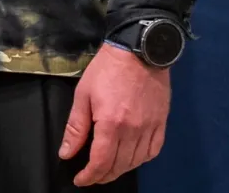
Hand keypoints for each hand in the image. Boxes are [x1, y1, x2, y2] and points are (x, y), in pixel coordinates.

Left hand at [60, 43, 170, 186]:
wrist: (138, 50)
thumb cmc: (106, 69)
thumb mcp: (83, 94)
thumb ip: (76, 127)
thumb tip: (66, 153)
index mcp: (111, 123)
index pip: (101, 161)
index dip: (90, 175)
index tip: (80, 179)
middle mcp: (133, 130)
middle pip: (119, 165)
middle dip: (103, 176)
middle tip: (91, 177)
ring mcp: (150, 127)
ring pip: (136, 161)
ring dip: (121, 170)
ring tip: (108, 170)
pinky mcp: (162, 123)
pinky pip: (153, 151)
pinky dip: (141, 160)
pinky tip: (131, 159)